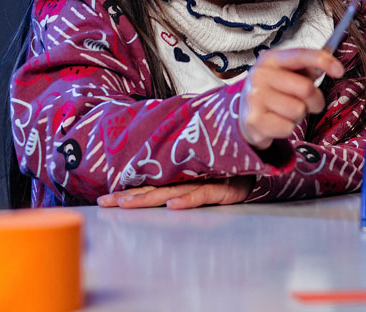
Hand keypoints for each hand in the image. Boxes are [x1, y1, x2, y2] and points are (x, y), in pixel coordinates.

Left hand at [97, 179, 253, 209]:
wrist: (261, 159)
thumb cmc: (233, 171)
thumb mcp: (207, 178)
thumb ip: (185, 184)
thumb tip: (161, 195)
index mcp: (183, 178)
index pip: (150, 187)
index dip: (127, 193)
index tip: (104, 201)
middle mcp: (190, 179)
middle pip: (154, 190)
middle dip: (128, 198)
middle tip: (105, 204)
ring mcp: (206, 183)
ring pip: (172, 191)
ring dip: (149, 198)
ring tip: (127, 205)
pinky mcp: (224, 189)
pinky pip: (203, 194)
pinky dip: (188, 200)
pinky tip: (173, 205)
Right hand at [239, 48, 342, 149]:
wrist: (245, 116)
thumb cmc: (274, 92)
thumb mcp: (287, 73)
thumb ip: (308, 66)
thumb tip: (331, 56)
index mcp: (270, 59)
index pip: (301, 55)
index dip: (323, 61)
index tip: (340, 71)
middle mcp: (259, 75)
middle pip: (306, 88)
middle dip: (315, 100)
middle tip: (308, 103)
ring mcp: (254, 98)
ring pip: (298, 111)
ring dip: (299, 116)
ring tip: (285, 112)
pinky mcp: (253, 121)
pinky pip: (288, 128)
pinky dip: (287, 128)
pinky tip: (276, 122)